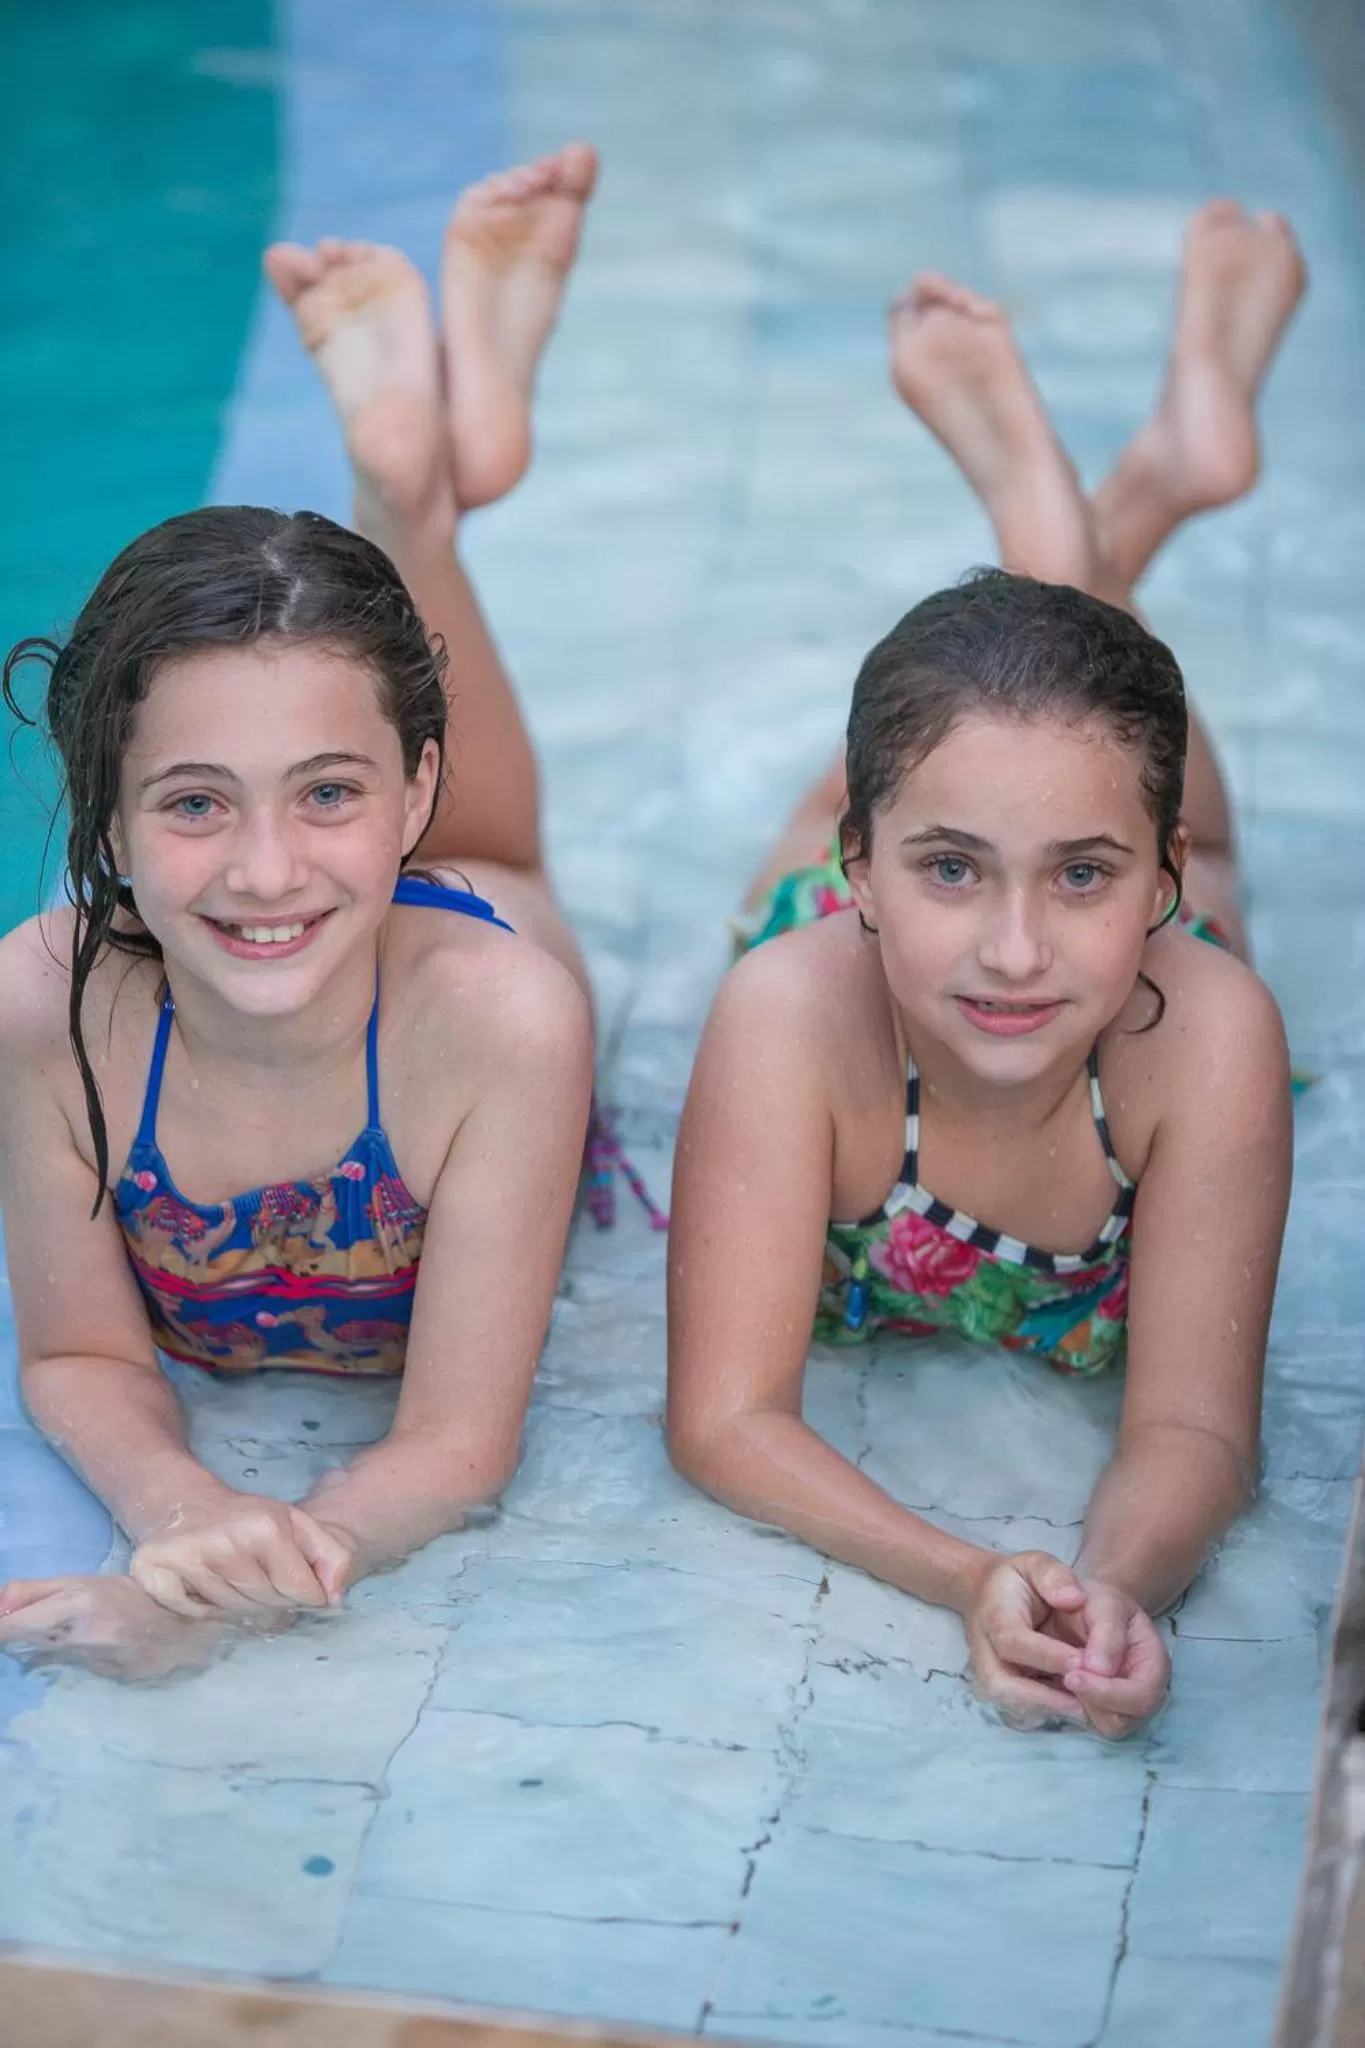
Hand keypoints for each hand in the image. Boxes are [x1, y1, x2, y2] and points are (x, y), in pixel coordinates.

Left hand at [0, 1575, 233, 1682]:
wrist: (190, 1622)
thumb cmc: (132, 1594)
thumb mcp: (82, 1581)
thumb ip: (34, 1591)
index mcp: (74, 1607)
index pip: (9, 1631)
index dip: (0, 1630)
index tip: (4, 1627)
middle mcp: (81, 1639)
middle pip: (23, 1650)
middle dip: (23, 1640)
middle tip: (46, 1627)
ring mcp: (94, 1666)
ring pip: (49, 1664)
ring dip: (53, 1651)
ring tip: (82, 1634)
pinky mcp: (106, 1685)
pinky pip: (75, 1675)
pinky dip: (79, 1664)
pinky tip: (102, 1652)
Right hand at [130, 1493, 355, 1618]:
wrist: (185, 1502)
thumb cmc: (248, 1520)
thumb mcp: (299, 1525)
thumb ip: (332, 1557)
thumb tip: (336, 1600)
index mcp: (266, 1528)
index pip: (301, 1592)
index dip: (303, 1593)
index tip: (290, 1578)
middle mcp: (226, 1542)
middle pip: (266, 1604)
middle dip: (270, 1599)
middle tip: (257, 1573)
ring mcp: (188, 1557)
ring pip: (230, 1612)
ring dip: (236, 1602)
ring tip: (230, 1574)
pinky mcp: (154, 1570)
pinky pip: (191, 1613)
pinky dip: (199, 1609)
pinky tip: (202, 1584)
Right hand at [964, 1550, 1095, 1729]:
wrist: (984, 1594)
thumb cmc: (1017, 1580)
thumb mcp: (1036, 1563)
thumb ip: (1054, 1575)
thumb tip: (1074, 1600)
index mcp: (993, 1615)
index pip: (1014, 1641)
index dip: (1049, 1655)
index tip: (1085, 1663)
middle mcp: (983, 1650)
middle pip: (1002, 1685)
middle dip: (1044, 1697)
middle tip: (1086, 1700)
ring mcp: (986, 1673)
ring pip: (1008, 1704)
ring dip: (1047, 1709)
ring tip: (1087, 1708)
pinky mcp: (996, 1689)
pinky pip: (1016, 1710)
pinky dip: (1045, 1713)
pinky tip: (1076, 1708)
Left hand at [1051, 1576, 1170, 1738]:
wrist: (1086, 1606)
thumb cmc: (1098, 1602)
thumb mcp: (1105, 1602)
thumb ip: (1106, 1632)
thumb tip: (1098, 1670)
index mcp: (1154, 1665)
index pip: (1140, 1697)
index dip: (1107, 1692)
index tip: (1072, 1675)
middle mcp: (1143, 1692)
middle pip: (1122, 1721)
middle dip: (1090, 1700)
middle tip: (1062, 1675)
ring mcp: (1122, 1706)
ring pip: (1102, 1726)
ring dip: (1078, 1705)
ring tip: (1061, 1675)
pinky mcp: (1099, 1711)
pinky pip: (1085, 1722)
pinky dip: (1068, 1707)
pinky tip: (1056, 1682)